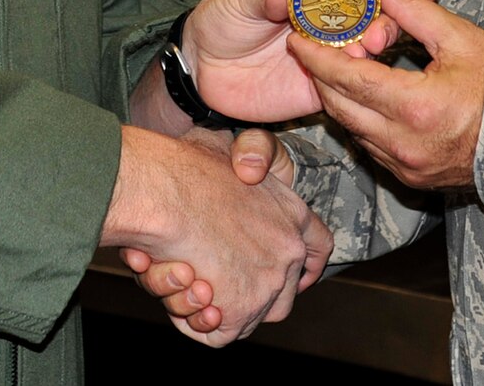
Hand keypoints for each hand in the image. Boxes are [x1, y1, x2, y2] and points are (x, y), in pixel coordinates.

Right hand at [104, 127, 330, 344]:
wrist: (164, 193)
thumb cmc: (183, 164)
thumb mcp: (224, 148)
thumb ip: (240, 159)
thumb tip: (245, 167)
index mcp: (292, 214)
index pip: (319, 247)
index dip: (303, 264)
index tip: (288, 271)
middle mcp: (289, 253)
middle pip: (282, 293)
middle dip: (248, 293)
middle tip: (210, 280)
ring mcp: (267, 285)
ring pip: (246, 316)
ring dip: (210, 306)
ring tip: (179, 273)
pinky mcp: (238, 312)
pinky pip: (217, 334)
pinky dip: (193, 321)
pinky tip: (177, 289)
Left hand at [186, 0, 439, 123]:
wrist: (204, 67)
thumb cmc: (223, 17)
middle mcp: (336, 17)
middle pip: (378, 13)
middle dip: (391, 19)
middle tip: (383, 33)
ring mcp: (334, 52)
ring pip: (370, 50)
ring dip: (378, 50)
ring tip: (372, 53)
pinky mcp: (326, 86)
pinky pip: (350, 85)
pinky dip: (360, 84)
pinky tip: (361, 83)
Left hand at [288, 0, 483, 190]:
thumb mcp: (460, 37)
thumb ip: (413, 8)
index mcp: (416, 106)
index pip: (348, 78)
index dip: (318, 57)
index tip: (297, 38)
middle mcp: (405, 143)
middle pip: (342, 107)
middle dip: (320, 77)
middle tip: (307, 49)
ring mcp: (407, 166)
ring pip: (353, 130)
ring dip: (338, 100)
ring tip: (330, 69)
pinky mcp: (412, 179)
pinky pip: (371, 148)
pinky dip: (360, 122)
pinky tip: (360, 99)